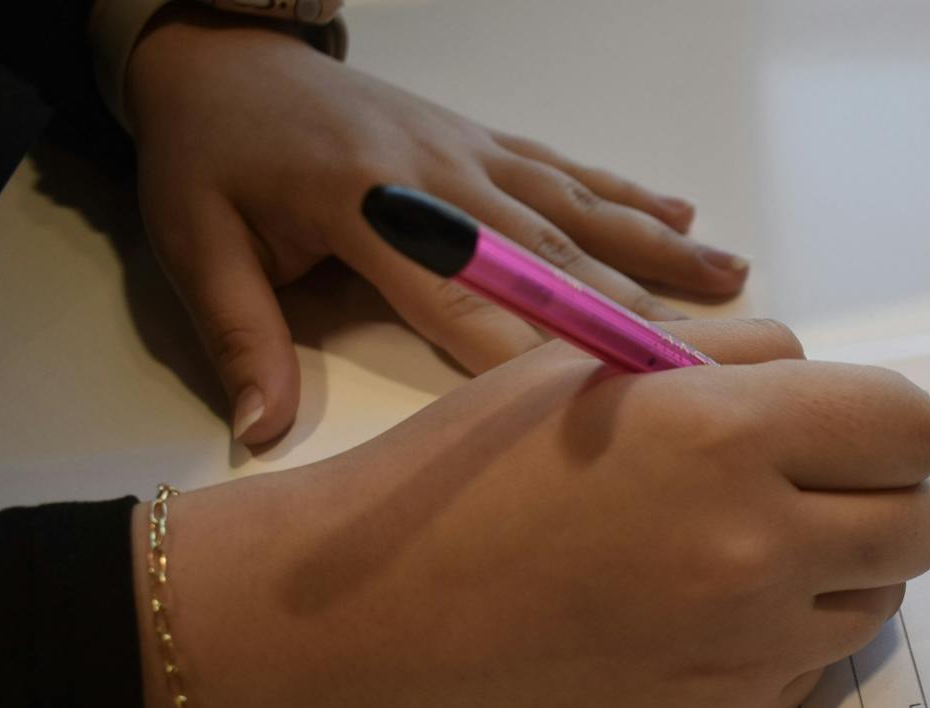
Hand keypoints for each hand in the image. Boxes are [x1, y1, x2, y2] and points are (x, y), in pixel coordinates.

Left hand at [124, 10, 750, 445]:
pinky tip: (684, 214)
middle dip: (633, 317)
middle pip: (554, 260)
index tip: (607, 409)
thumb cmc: (207, 155)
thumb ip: (238, 336)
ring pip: (581, 211)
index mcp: (372, 209)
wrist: (221, 53)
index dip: (539, 360)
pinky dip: (628, 193)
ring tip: (736, 284)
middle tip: (711, 367)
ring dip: (659, 252)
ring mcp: (472, 153)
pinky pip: (568, 169)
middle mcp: (443, 179)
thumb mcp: (194, 243)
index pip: (469, 303)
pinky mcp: (482, 139)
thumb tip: (261, 432)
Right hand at [135, 320, 929, 707]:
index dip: (886, 426)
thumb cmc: (459, 479)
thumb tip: (813, 381)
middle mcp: (762, 551)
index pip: (911, 427)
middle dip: (884, 498)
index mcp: (728, 437)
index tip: (845, 432)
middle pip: (920, 523)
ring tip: (741, 556)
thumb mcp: (585, 369)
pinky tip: (694, 621)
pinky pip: (808, 668)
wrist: (368, 632)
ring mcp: (748, 653)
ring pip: (875, 602)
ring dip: (838, 571)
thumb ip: (724, 359)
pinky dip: (781, 637)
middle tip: (813, 492)